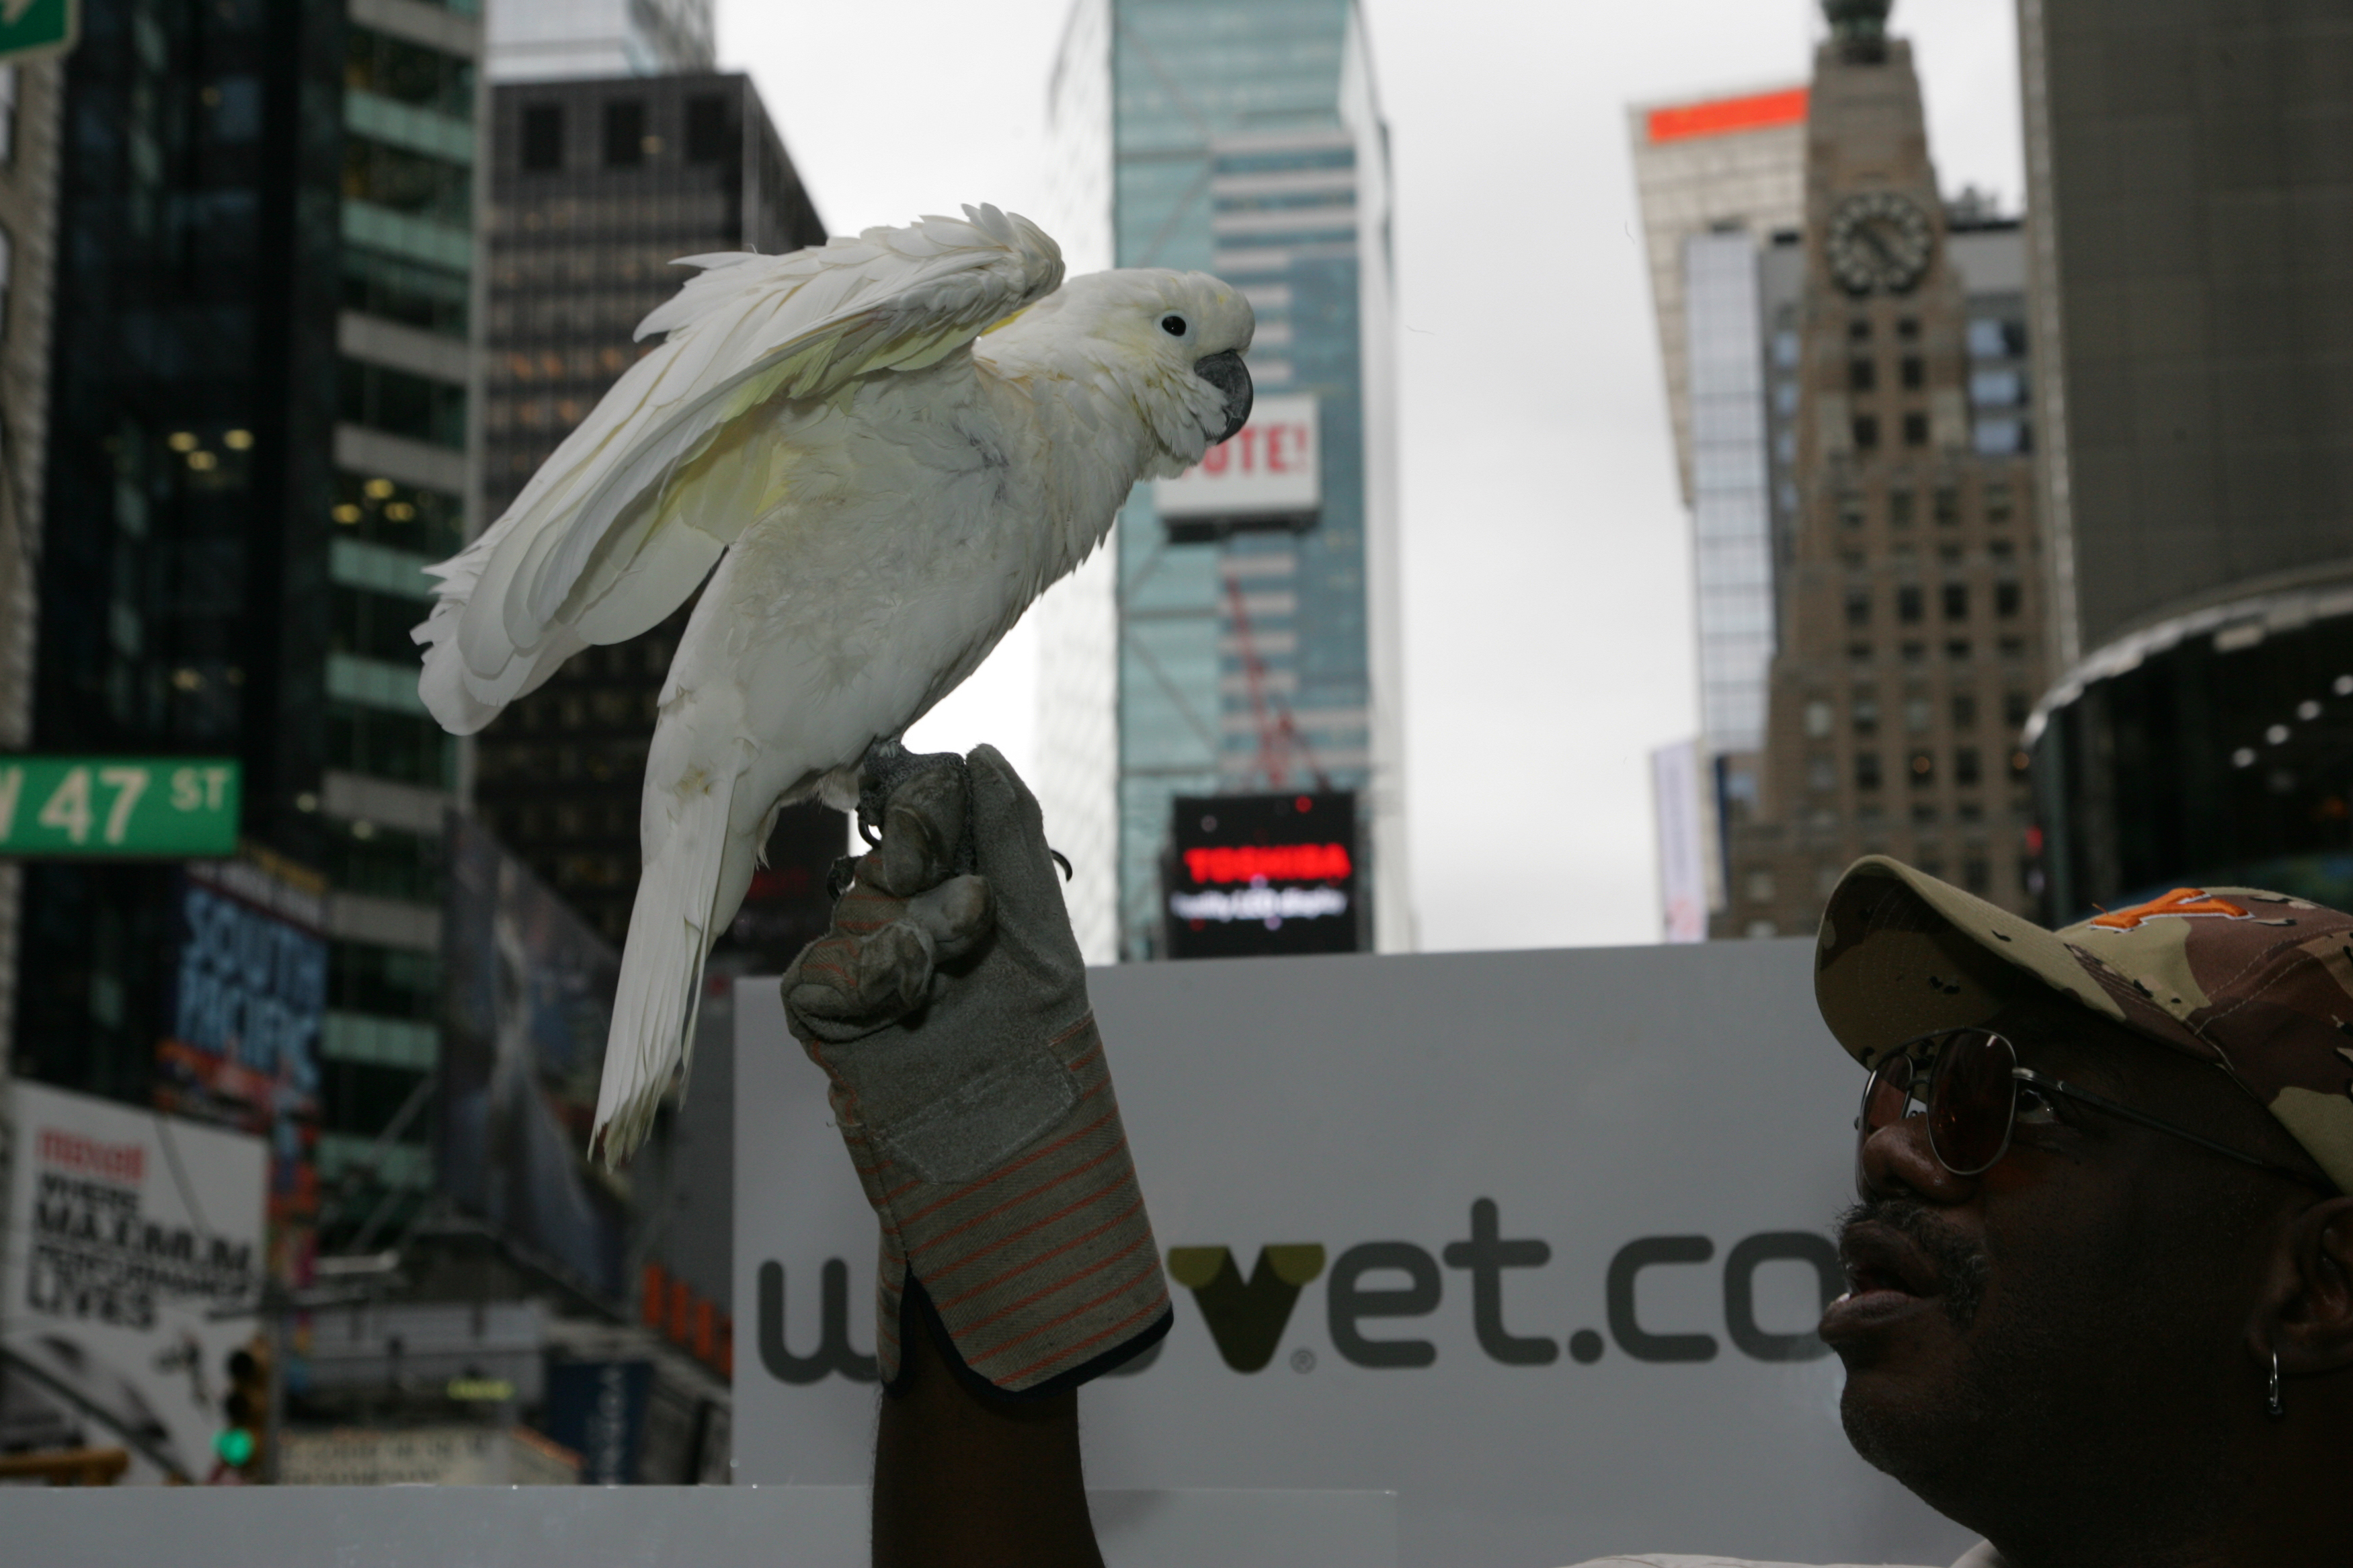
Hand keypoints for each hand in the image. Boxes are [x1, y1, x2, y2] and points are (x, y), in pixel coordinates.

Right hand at [781, 745, 1169, 1394]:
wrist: (1018, 1184)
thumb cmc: (1047, 1068)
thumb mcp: (1045, 949)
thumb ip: (1013, 852)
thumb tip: (987, 758)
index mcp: (973, 901)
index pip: (931, 811)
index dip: (931, 798)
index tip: (948, 797)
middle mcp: (917, 928)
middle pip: (888, 851)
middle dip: (923, 865)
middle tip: (962, 913)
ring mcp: (871, 978)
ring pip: (853, 909)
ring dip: (904, 933)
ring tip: (944, 979)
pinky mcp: (834, 1029)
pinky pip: (816, 975)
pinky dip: (858, 977)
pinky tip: (900, 1001)